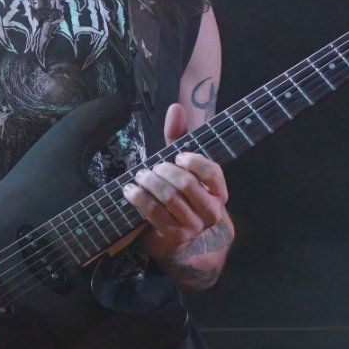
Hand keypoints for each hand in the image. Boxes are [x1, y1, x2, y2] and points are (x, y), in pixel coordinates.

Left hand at [124, 102, 229, 260]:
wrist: (177, 240)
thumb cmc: (180, 196)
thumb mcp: (181, 167)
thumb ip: (180, 138)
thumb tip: (176, 108)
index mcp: (219, 193)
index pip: (213, 173)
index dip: (194, 162)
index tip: (178, 156)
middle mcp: (210, 212)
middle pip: (186, 184)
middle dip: (164, 171)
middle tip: (152, 167)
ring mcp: (193, 226)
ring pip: (169, 198)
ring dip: (150, 183)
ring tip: (140, 176)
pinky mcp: (173, 236)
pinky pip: (154, 213)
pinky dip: (139, 198)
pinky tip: (130, 190)